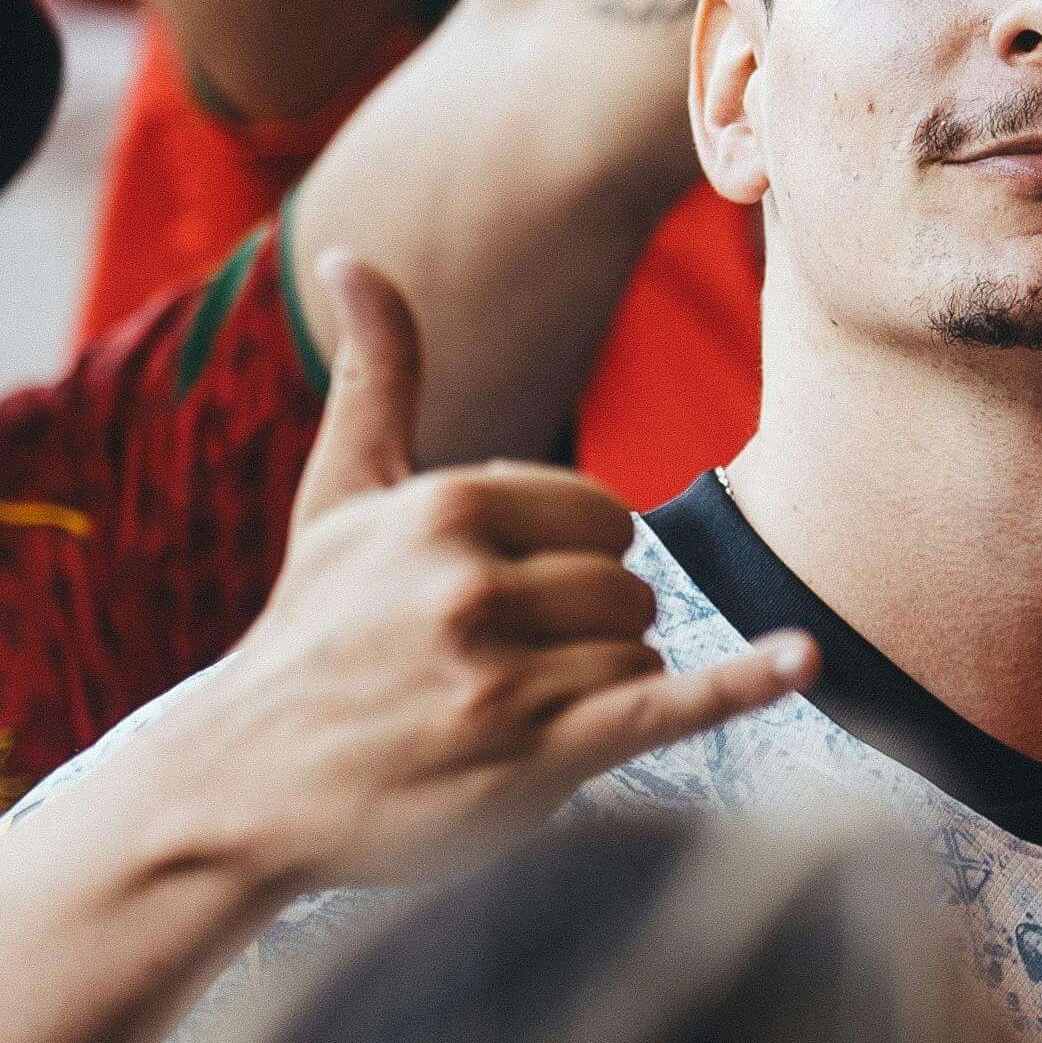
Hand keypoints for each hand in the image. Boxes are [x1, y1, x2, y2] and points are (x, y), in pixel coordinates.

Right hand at [151, 256, 814, 900]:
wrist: (241, 787)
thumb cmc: (310, 632)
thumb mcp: (339, 496)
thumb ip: (379, 376)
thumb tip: (353, 255)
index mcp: (445, 509)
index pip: (604, 517)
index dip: (569, 562)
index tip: (501, 598)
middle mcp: (473, 586)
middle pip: (630, 585)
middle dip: (584, 626)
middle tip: (494, 664)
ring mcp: (505, 676)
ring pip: (640, 650)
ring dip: (593, 687)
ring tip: (500, 712)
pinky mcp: (536, 756)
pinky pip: (669, 705)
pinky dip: (744, 683)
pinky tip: (800, 658)